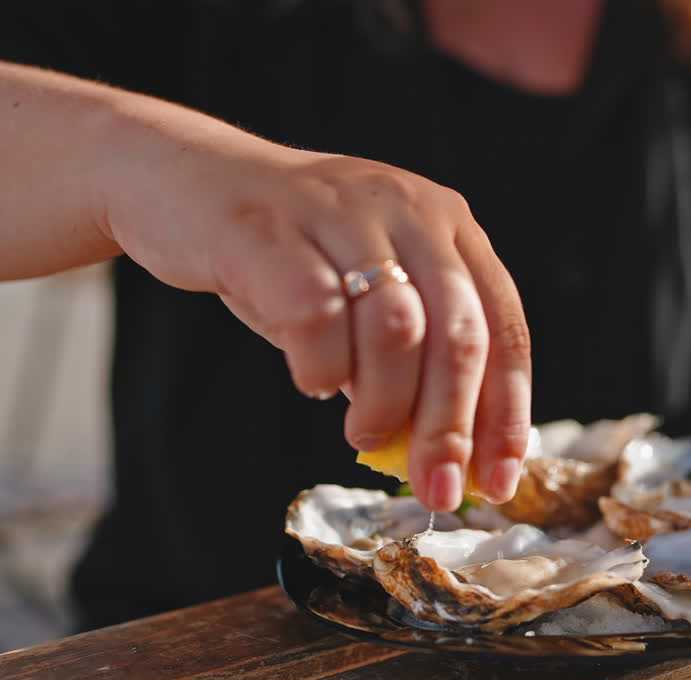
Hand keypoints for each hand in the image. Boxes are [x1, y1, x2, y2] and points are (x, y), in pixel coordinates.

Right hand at [102, 121, 529, 511]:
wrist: (183, 180)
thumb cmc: (290, 256)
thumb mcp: (368, 295)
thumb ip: (412, 360)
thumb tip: (447, 457)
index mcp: (449, 225)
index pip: (504, 328)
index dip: (506, 413)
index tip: (497, 480)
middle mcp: (408, 209)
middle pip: (459, 335)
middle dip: (451, 429)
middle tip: (436, 488)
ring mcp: (340, 213)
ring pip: (397, 329)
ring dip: (387, 404)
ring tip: (365, 435)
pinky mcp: (269, 230)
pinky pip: (316, 318)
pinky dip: (322, 368)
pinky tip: (313, 383)